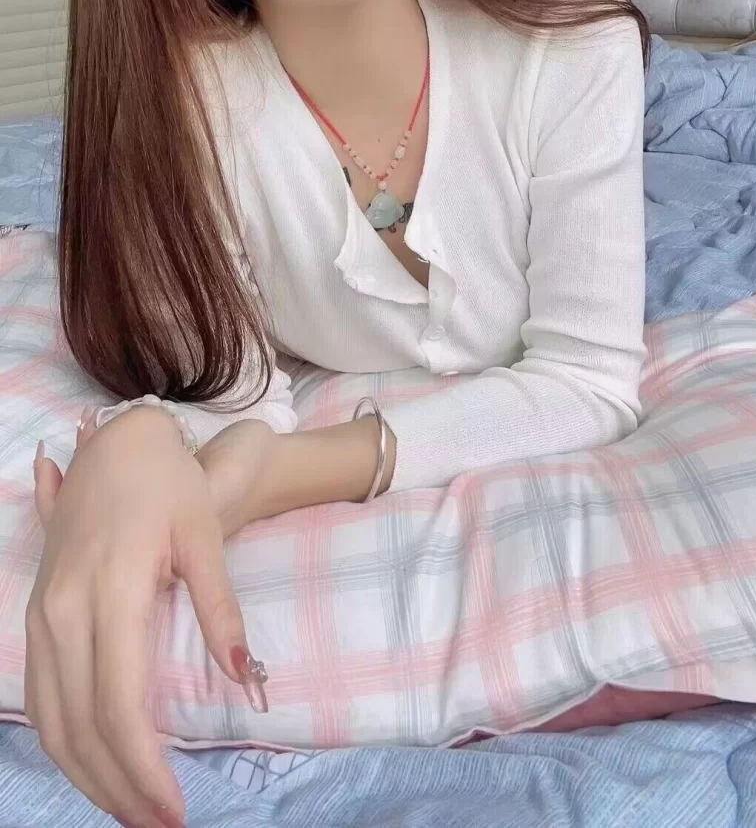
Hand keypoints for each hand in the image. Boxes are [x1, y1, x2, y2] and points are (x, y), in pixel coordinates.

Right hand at [27, 409, 267, 827]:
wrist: (118, 442)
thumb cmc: (168, 484)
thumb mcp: (206, 535)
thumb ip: (220, 606)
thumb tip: (243, 674)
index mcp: (112, 592)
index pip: (120, 705)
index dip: (143, 768)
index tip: (176, 809)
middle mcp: (66, 611)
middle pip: (81, 726)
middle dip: (117, 788)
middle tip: (160, 824)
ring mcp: (44, 614)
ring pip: (52, 719)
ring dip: (88, 775)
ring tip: (132, 810)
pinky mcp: (37, 614)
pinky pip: (42, 696)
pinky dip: (65, 741)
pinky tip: (96, 765)